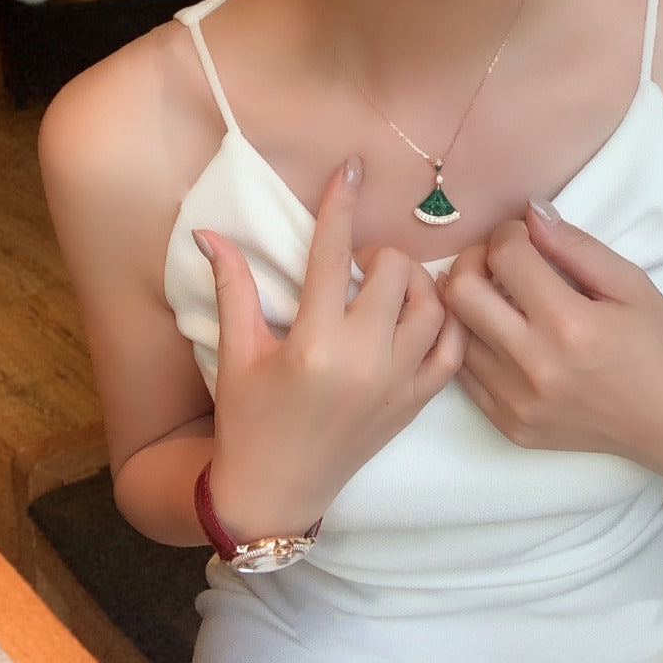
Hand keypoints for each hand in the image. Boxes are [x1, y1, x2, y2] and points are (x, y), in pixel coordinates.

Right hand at [194, 157, 466, 539]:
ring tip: (388, 289)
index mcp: (313, 344)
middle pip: (394, 271)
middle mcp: (362, 360)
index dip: (340, 205)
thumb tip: (209, 231)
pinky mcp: (414, 404)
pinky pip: (453, 350)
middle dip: (376, 254)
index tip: (351, 167)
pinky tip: (421, 314)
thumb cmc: (248, 421)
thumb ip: (232, 287)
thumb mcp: (236, 353)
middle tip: (355, 266)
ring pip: (433, 305)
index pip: (331, 254)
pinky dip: (446, 323)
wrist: (273, 494)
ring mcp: (396, 384)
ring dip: (415, 284)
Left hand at [442, 200, 662, 475]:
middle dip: (474, 261)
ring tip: (500, 297)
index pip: (505, 256)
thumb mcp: (630, 283)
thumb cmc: (660, 347)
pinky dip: (474, 344)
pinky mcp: (510, 425)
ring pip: (455, 333)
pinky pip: (464, 374)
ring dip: (470, 304)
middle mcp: (535, 366)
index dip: (509, 233)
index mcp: (569, 325)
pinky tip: (502, 333)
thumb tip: (529, 212)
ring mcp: (517, 402)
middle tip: (499, 260)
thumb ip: (574, 245)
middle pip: (460, 292)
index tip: (524, 235)